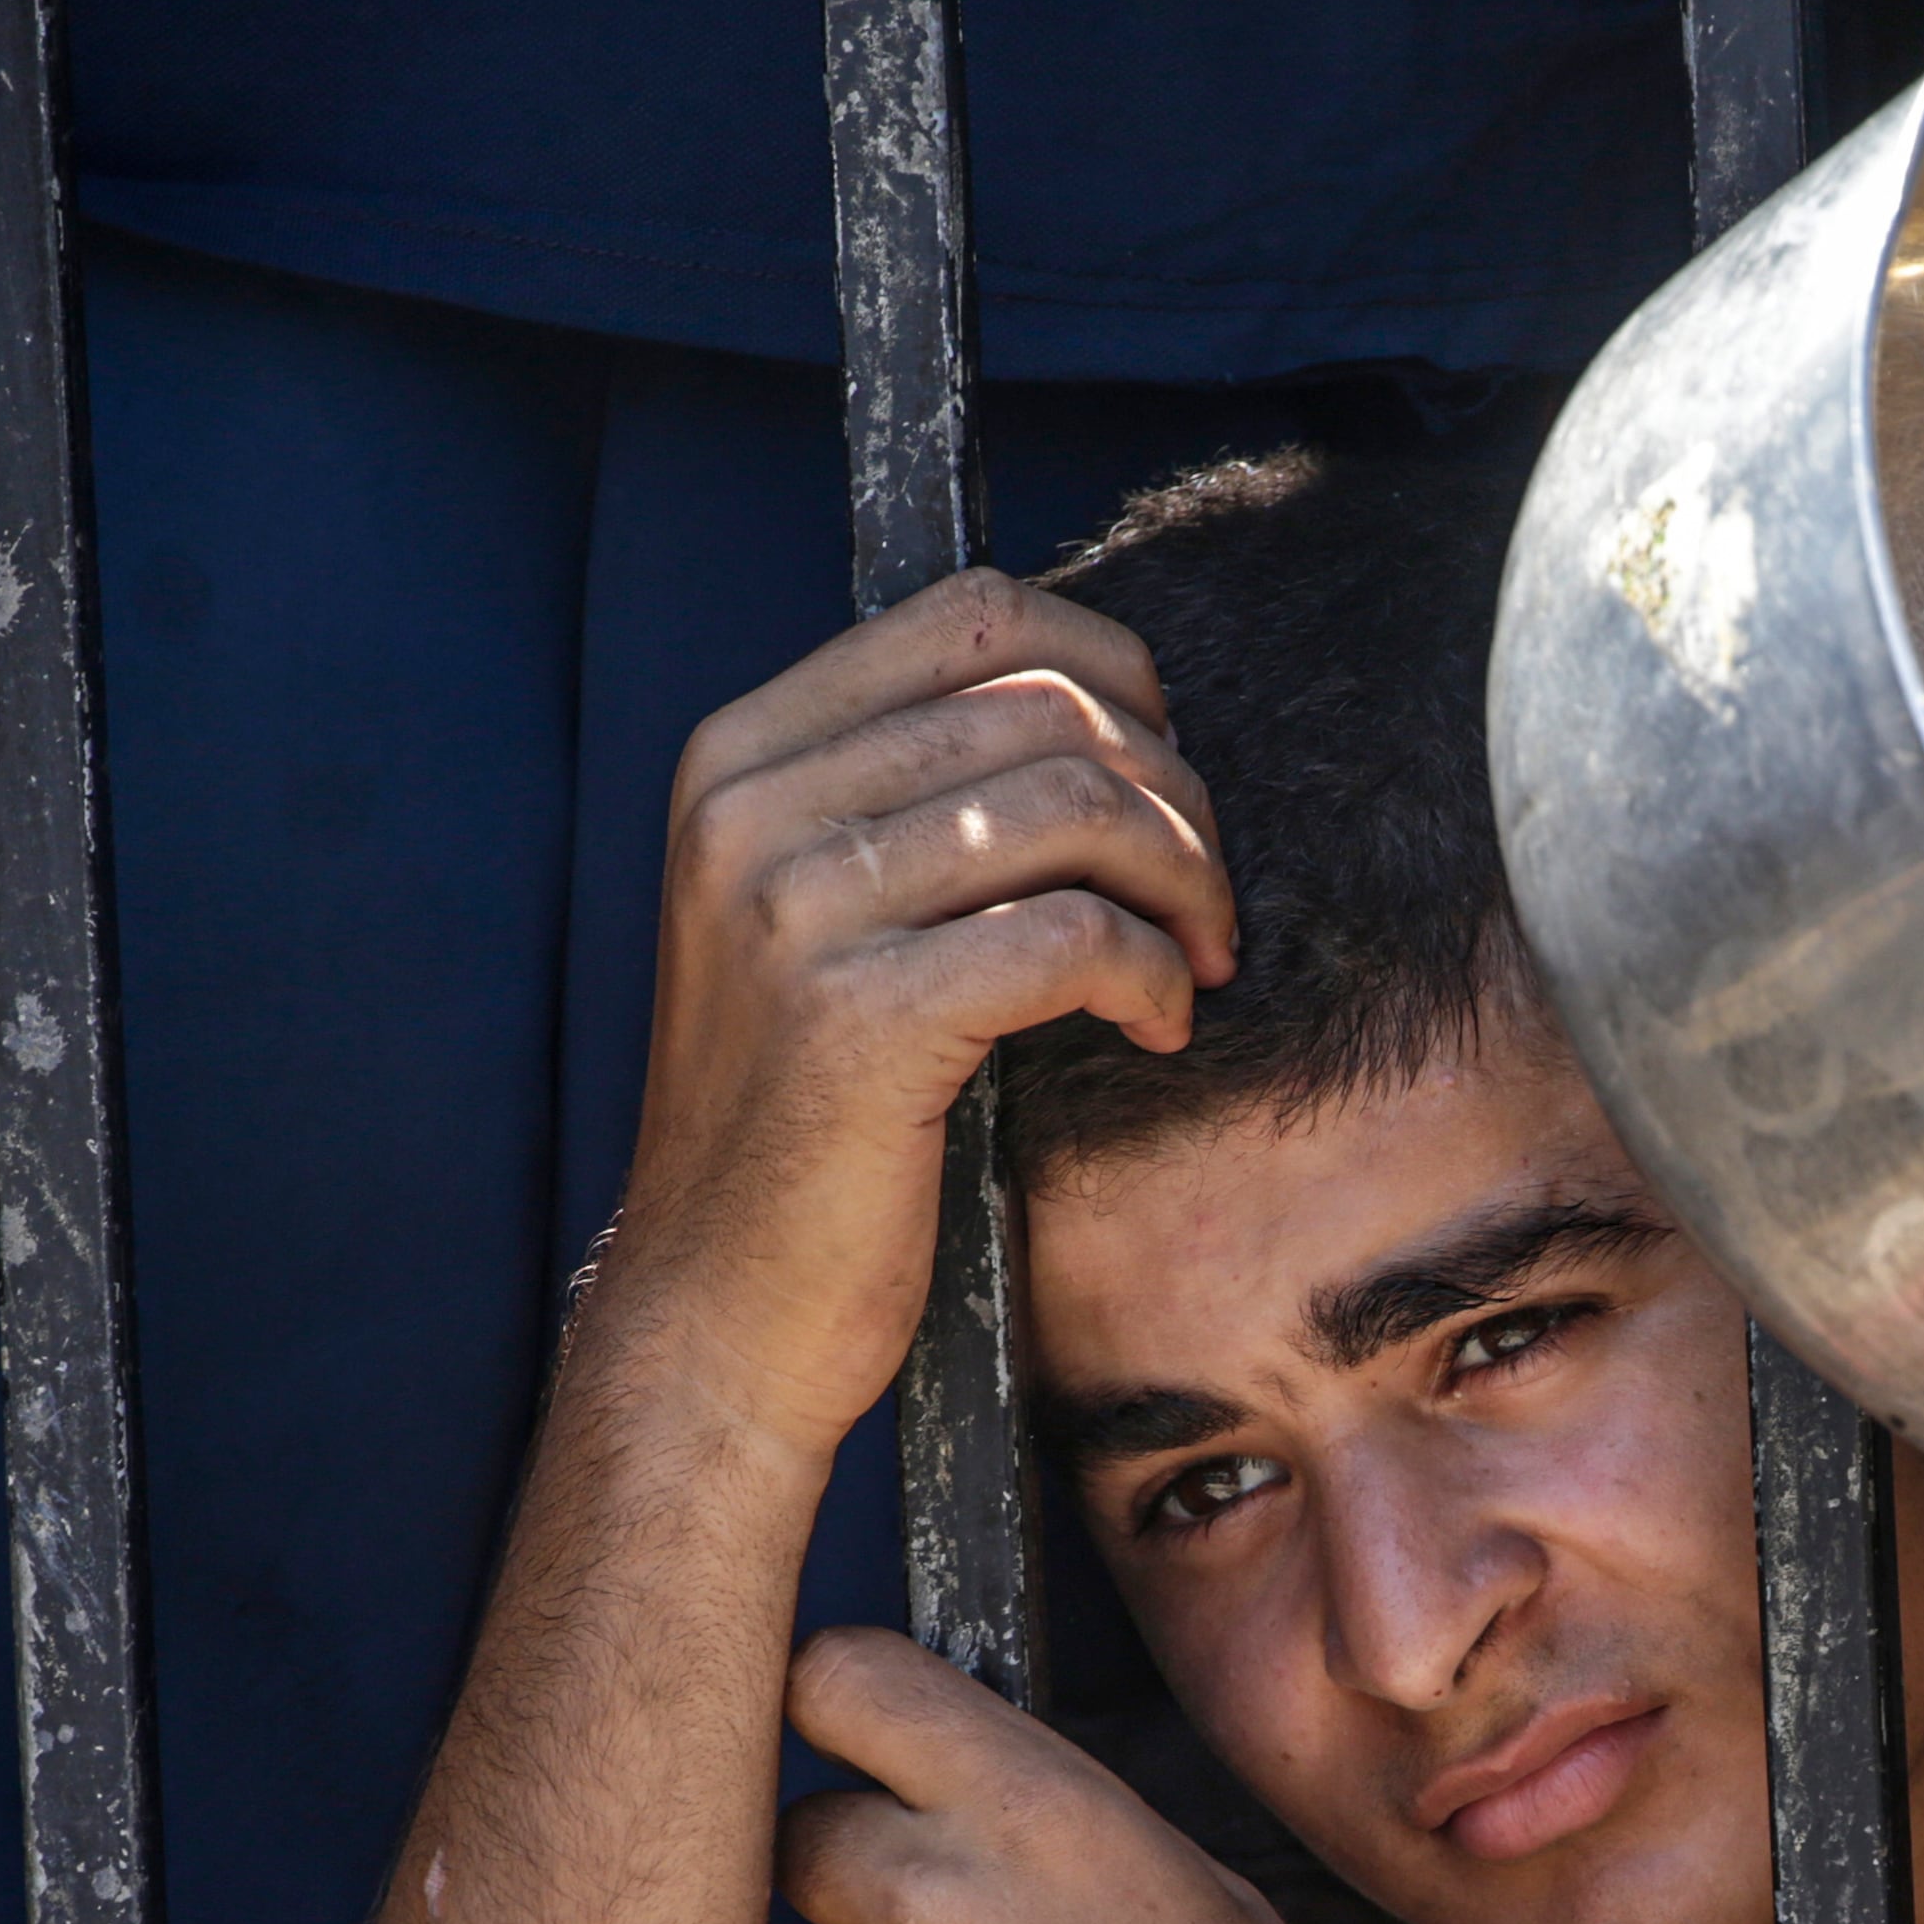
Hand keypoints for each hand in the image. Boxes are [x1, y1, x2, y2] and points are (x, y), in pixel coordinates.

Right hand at [600, 570, 1234, 1454]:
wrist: (718, 1311)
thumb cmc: (806, 1124)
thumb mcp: (823, 920)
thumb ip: (912, 799)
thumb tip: (1100, 708)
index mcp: (739, 757)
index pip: (970, 612)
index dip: (1110, 667)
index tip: (1163, 770)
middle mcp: (750, 810)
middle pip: (1044, 707)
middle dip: (1173, 794)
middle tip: (1206, 897)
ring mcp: (793, 911)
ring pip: (1074, 806)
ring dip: (1183, 882)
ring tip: (1197, 959)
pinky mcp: (859, 1021)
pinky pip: (1073, 937)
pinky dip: (1150, 975)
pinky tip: (1156, 1026)